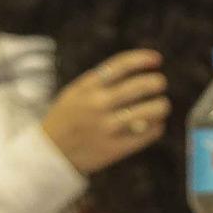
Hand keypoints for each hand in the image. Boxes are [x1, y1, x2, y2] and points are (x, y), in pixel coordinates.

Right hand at [41, 48, 167, 176]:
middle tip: (160, 83)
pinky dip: (156, 127)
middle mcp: (96, 104)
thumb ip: (100, 82)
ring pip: (149, 111)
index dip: (141, 59)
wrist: (49, 153)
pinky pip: (147, 134)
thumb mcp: (75, 93)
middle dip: (156, 82)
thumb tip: (138, 71)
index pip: (119, 66)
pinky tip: (156, 124)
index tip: (157, 59)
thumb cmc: (69, 119)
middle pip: (139, 87)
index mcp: (86, 87)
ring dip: (161, 106)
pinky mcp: (114, 148)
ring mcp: (106, 127)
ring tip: (162, 105)